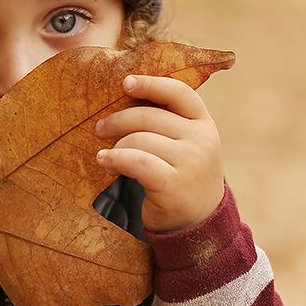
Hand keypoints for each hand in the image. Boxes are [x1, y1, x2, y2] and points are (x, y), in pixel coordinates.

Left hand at [95, 74, 224, 232]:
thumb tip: (126, 98)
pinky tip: (104, 161)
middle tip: (101, 128)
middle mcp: (202, 139)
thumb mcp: (185, 144)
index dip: (151, 84)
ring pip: (139, 139)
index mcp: (204, 123)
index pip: (179, 92)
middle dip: (119, 120)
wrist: (199, 223)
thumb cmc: (182, 176)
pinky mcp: (174, 184)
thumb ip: (167, 122)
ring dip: (116, 146)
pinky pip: (137, 162)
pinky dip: (115, 159)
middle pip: (150, 116)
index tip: (126, 82)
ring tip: (106, 156)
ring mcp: (191, 162)